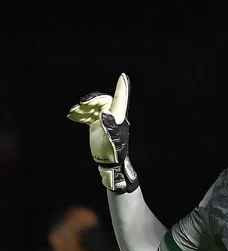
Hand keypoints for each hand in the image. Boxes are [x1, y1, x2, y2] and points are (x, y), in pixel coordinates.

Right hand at [67, 73, 138, 193]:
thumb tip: (105, 113)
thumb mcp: (111, 141)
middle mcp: (112, 116)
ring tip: (73, 112)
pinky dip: (80, 114)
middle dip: (90, 101)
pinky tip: (72, 116)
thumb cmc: (113, 153)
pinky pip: (89, 115)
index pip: (120, 99)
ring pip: (94, 106)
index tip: (122, 76)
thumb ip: (109, 127)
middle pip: (102, 100)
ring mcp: (104, 120)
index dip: (121, 88)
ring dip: (83, 108)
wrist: (110, 163)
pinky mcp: (97, 125)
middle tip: (78, 107)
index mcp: (118, 117)